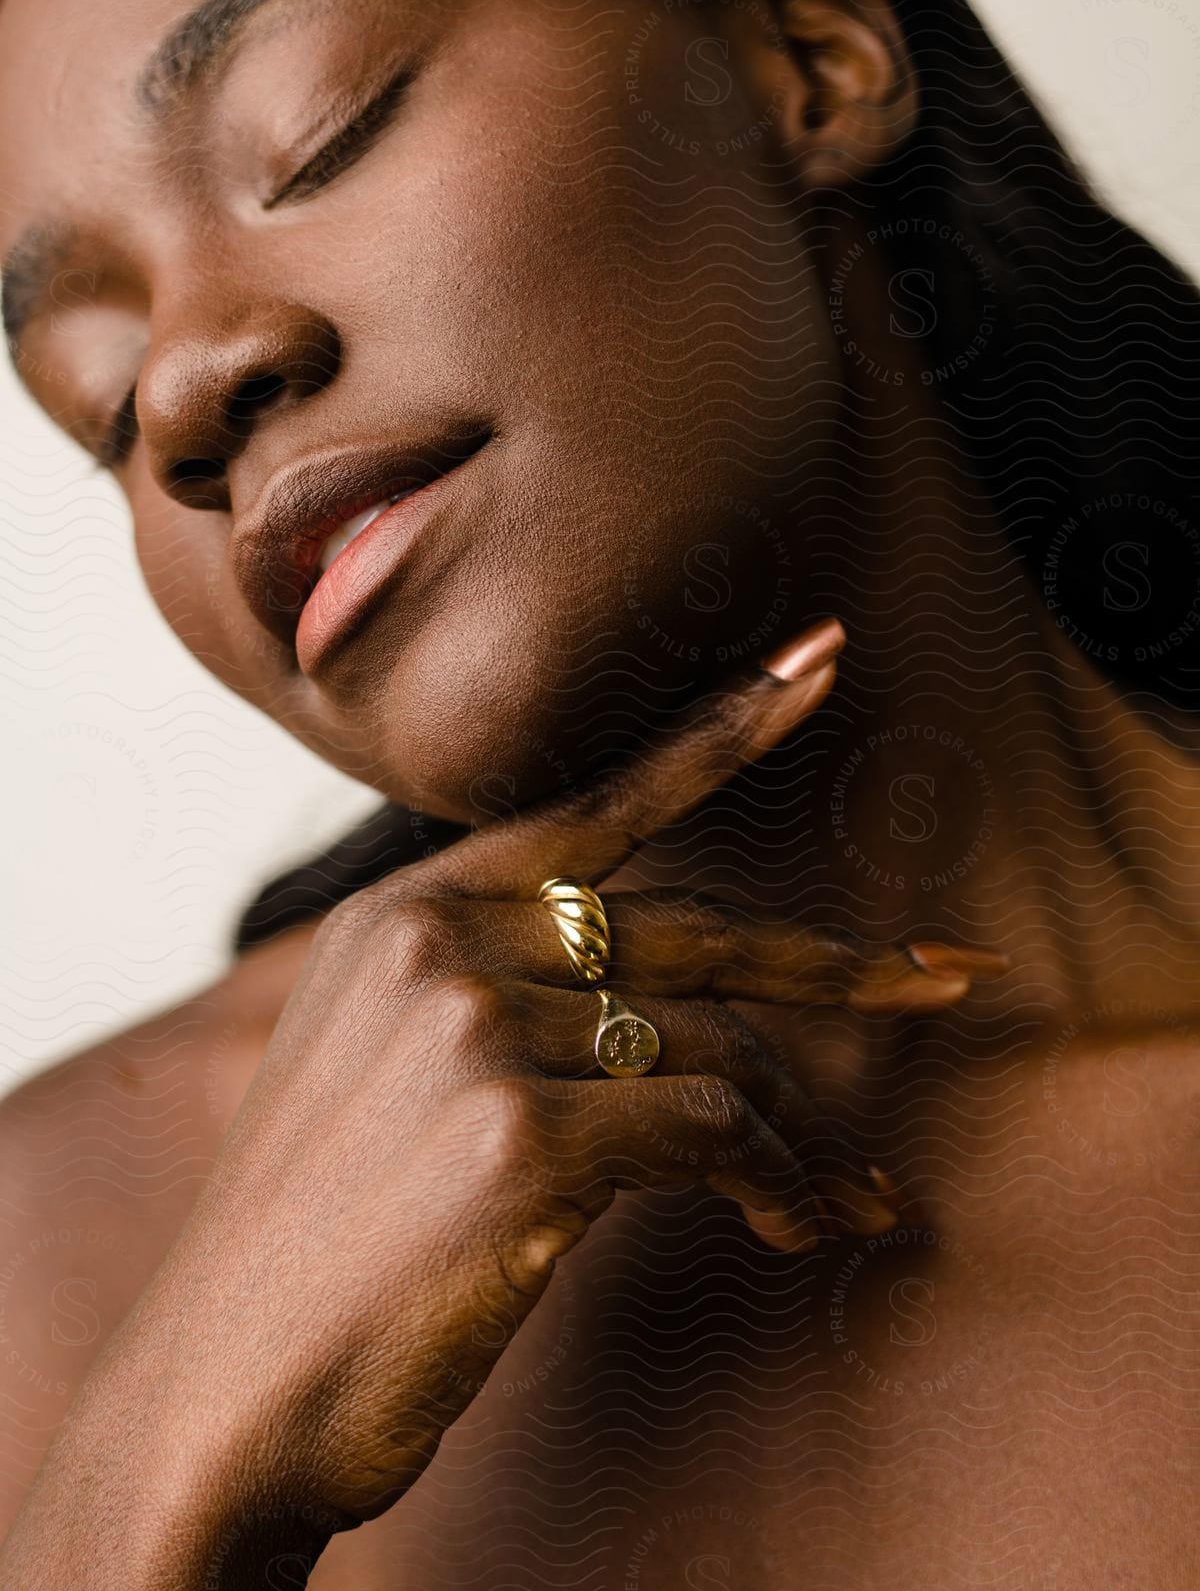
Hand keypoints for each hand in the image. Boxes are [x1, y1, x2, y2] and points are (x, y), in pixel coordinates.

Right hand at [0, 619, 1006, 1584]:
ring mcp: (472, 1031)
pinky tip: (790, 1228)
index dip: (716, 733)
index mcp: (398, 916)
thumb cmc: (323, 1250)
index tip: (814, 665)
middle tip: (946, 979)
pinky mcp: (518, 1134)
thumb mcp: (384, 1082)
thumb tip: (676, 1021)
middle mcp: (434, 946)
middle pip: (687, 932)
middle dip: (831, 966)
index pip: (586, 805)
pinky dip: (779, 1182)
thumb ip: (501, 1007)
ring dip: (800, 1136)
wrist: (219, 1396)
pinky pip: (715, 1133)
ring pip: (716, 1049)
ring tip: (841, 1202)